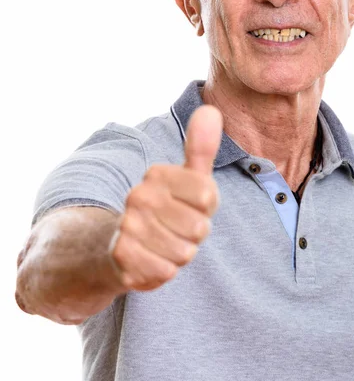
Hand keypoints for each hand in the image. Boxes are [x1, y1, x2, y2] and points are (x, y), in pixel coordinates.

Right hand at [110, 105, 222, 290]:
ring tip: (162, 243)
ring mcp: (129, 226)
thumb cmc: (164, 209)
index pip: (208, 197)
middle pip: (199, 227)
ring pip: (184, 252)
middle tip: (174, 228)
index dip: (205, 209)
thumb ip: (201, 148)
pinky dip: (164, 270)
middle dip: (193, 234)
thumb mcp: (186, 178)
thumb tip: (211, 109)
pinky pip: (167, 271)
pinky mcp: (123, 257)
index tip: (188, 206)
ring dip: (179, 253)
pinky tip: (150, 259)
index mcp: (157, 174)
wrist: (116, 245)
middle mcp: (139, 196)